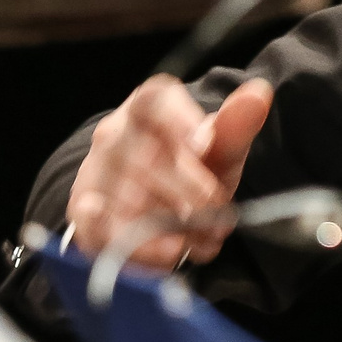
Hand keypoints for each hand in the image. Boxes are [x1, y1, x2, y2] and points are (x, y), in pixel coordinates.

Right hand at [64, 74, 271, 270]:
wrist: (158, 200)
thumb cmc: (191, 166)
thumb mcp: (220, 147)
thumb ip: (236, 125)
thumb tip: (259, 92)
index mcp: (148, 107)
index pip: (155, 101)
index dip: (179, 121)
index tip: (205, 145)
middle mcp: (114, 135)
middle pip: (144, 158)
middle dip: (188, 191)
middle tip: (217, 213)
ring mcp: (94, 172)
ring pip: (123, 196)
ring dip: (165, 225)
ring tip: (195, 241)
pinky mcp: (83, 210)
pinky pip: (94, 225)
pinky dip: (126, 240)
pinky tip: (155, 249)